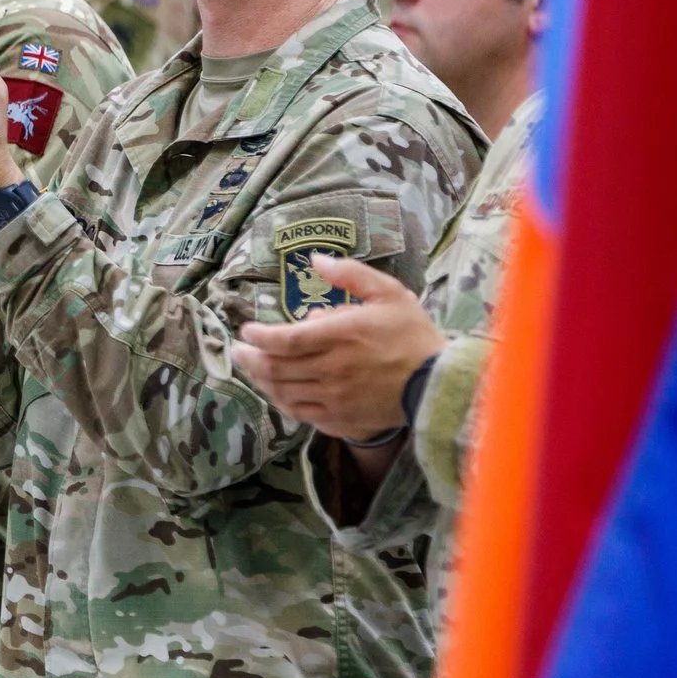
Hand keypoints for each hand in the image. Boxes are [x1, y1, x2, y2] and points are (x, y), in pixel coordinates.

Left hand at [230, 256, 444, 439]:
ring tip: (252, 369)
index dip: (258, 336)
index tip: (247, 330)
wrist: (439, 383)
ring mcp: (335, 398)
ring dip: (261, 381)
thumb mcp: (389, 293)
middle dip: (249, 359)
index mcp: (341, 336)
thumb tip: (316, 258)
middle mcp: (332, 369)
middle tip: (237, 350)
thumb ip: (350, 274)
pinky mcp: (341, 419)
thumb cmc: (413, 335)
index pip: (284, 340)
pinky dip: (282, 402)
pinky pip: (301, 413)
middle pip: (275, 368)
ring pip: (283, 392)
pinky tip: (278, 392)